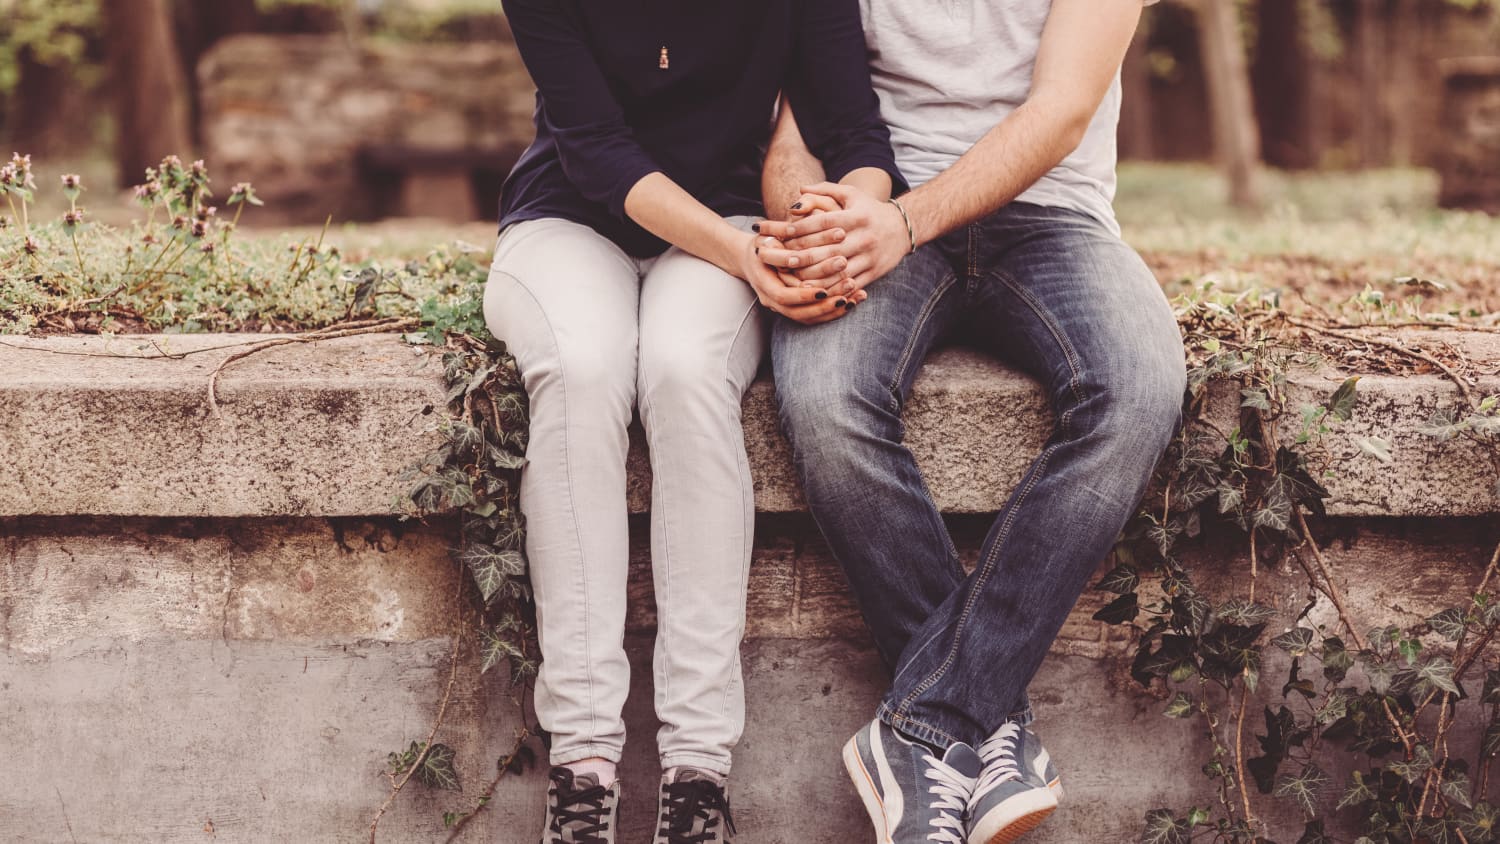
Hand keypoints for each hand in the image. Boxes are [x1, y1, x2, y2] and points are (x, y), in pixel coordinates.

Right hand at [734, 231, 863, 324]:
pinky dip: (834, 311)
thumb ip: (779, 231)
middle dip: (825, 304)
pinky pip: (815, 317)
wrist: (756, 258)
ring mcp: (782, 307)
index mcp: (763, 282)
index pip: (783, 295)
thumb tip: (794, 217)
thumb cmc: (765, 240)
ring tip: (856, 296)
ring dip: (833, 310)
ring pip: (808, 318)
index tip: (824, 289)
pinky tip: (854, 301)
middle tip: (849, 286)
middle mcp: (770, 299)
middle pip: (798, 312)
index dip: (804, 294)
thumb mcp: (768, 233)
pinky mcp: (795, 309)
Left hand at [757, 183, 911, 292]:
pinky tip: (811, 291)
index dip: (798, 228)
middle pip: (824, 249)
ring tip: (787, 278)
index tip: (777, 233)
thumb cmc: (869, 210)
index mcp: (856, 216)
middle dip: (797, 255)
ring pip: (835, 271)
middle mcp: (863, 237)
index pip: (821, 223)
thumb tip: (800, 191)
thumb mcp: (851, 194)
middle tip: (776, 258)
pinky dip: (829, 289)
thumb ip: (825, 190)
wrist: (903, 228)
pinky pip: (848, 285)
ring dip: (810, 276)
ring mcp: (869, 256)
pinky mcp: (873, 272)